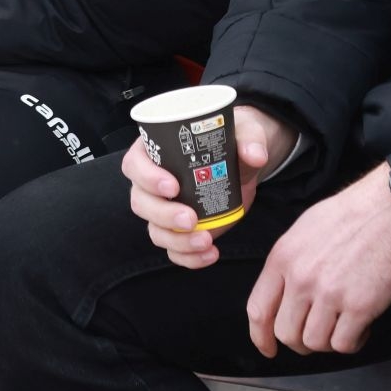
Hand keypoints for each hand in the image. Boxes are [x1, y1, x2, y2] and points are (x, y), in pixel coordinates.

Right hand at [125, 104, 297, 269]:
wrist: (243, 164)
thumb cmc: (232, 139)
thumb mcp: (244, 133)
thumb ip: (249, 140)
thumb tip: (255, 154)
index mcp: (155, 150)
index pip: (135, 164)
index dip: (147, 177)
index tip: (173, 186)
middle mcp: (152, 182)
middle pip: (141, 202)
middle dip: (163, 215)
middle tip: (190, 219)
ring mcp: (164, 209)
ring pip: (156, 231)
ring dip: (177, 241)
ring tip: (206, 240)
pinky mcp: (180, 231)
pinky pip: (174, 250)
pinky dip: (189, 257)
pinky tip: (211, 253)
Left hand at [245, 164, 390, 358]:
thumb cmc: (355, 212)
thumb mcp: (306, 228)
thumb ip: (290, 262)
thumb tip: (284, 292)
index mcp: (284, 256)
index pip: (259, 309)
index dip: (260, 336)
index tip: (267, 347)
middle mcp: (302, 277)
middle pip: (286, 334)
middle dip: (300, 340)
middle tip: (317, 331)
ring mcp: (330, 293)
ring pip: (314, 343)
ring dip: (328, 340)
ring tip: (342, 322)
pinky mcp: (359, 306)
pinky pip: (344, 344)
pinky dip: (353, 341)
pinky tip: (360, 324)